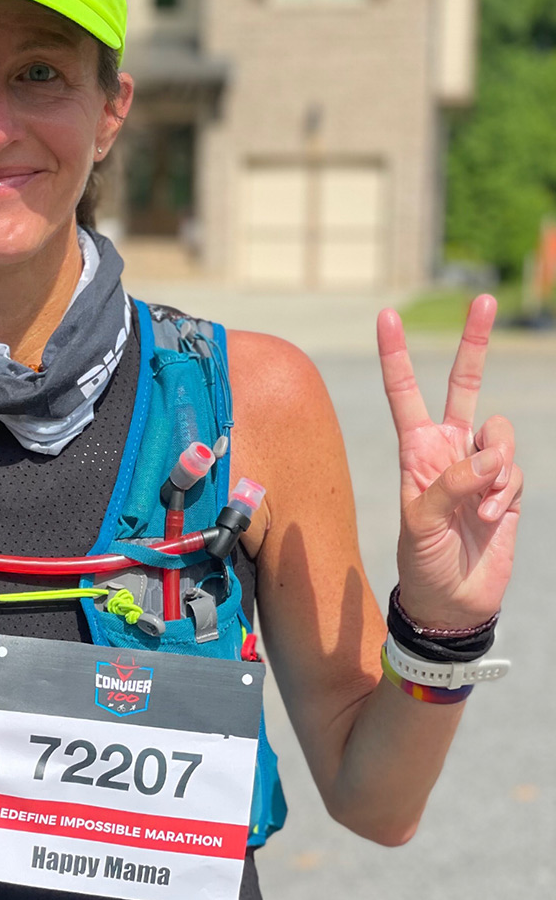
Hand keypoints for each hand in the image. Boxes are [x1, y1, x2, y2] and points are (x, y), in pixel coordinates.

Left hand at [377, 295, 522, 628]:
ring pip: (500, 434)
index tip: (386, 315)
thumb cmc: (422, 560)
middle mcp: (447, 450)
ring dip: (495, 470)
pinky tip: (492, 519)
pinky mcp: (507, 488)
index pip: (403, 393)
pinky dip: (506, 494)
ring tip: (479, 509)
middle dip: (473, 344)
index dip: (396, 355)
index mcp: (415, 451)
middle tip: (484, 299)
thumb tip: (492, 455)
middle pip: (462, 386)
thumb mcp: (421, 522)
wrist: (453, 600)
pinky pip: (514, 472)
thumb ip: (452, 484)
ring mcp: (480, 467)